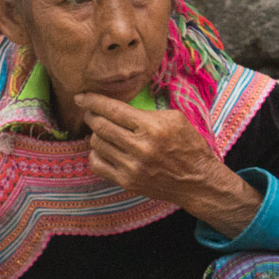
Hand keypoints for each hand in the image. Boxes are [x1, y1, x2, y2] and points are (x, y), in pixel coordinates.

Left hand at [79, 93, 260, 233]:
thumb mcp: (176, 119)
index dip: (92, 101)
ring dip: (95, 134)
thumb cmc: (189, 147)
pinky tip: (104, 150)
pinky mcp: (127, 182)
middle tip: (91, 113)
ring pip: (97, 143)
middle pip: (100, 126)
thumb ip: (147, 111)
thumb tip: (119, 106)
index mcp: (152, 127)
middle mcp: (140, 147)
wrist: (198, 182)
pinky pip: (97, 164)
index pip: (113, 110)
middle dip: (91, 116)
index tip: (81, 97)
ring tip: (103, 131)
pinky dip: (96, 154)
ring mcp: (132, 167)